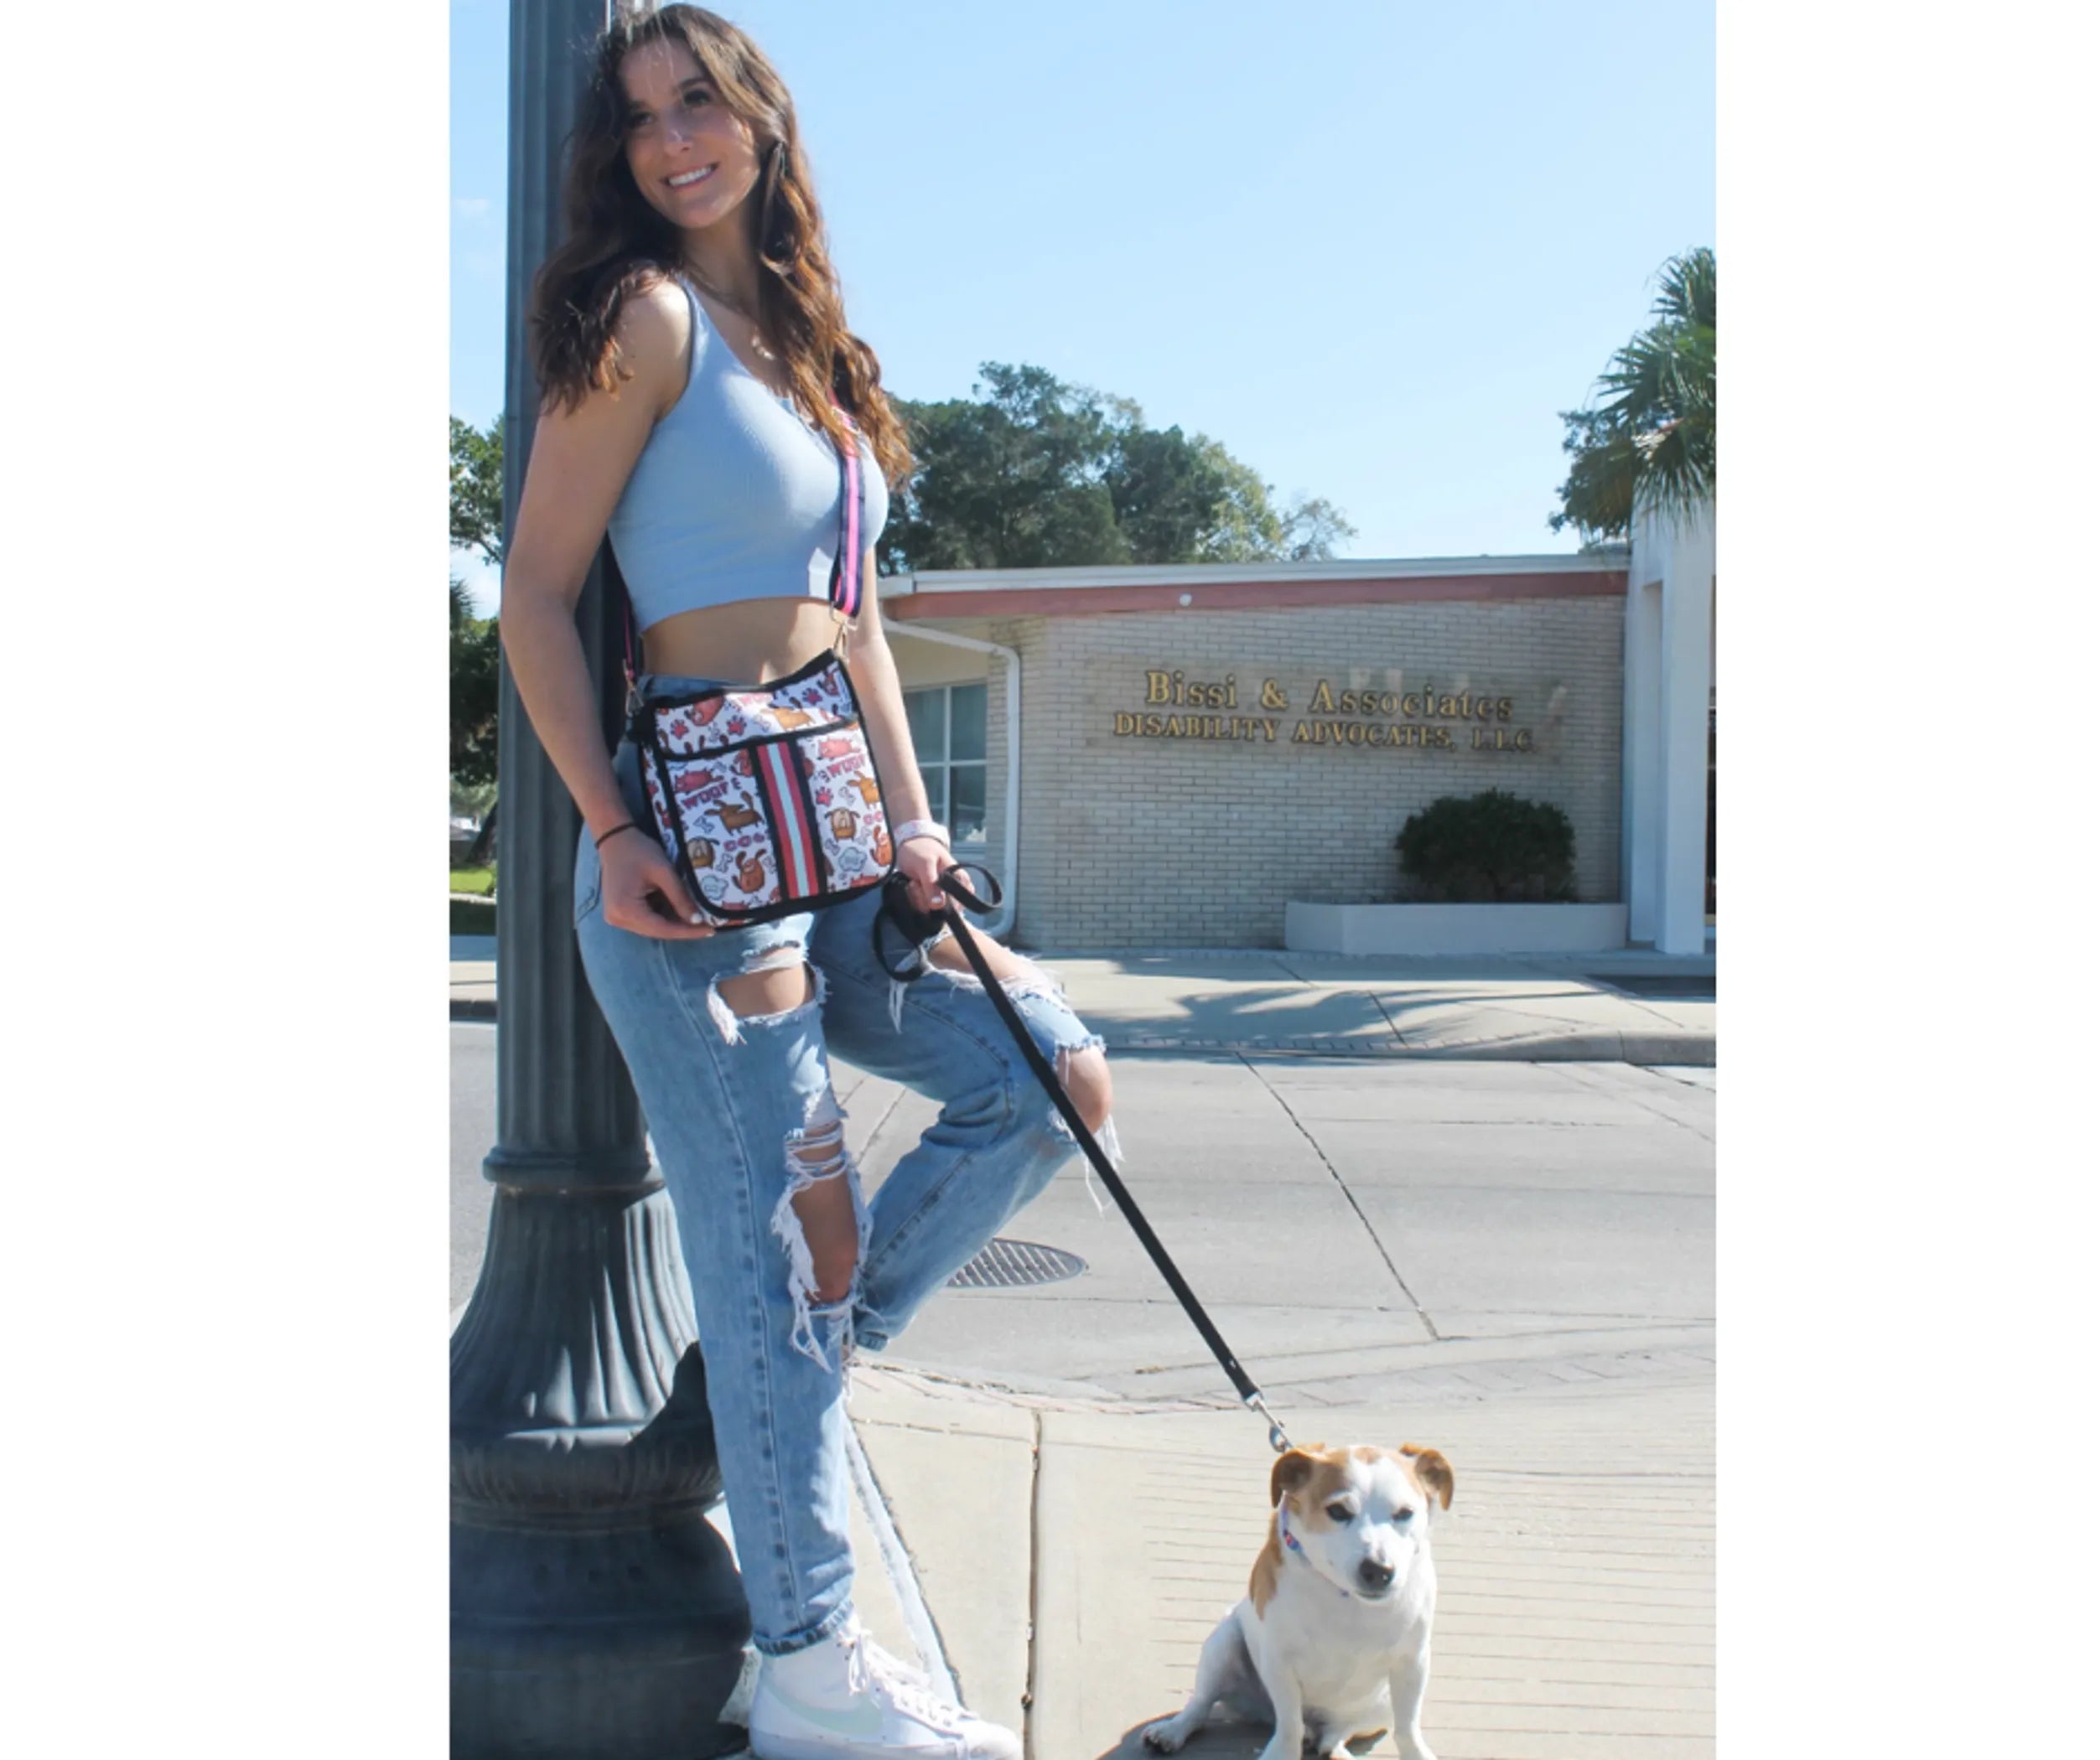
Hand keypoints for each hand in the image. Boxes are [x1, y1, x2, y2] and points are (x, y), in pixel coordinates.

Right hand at [598, 826, 716, 938]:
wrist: (615, 839)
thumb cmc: (638, 851)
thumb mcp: (663, 872)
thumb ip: (680, 897)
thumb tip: (698, 921)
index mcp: (626, 909)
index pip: (662, 929)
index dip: (688, 931)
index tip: (710, 930)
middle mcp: (618, 919)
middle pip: (656, 931)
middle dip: (682, 929)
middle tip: (707, 926)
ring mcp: (616, 917)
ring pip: (651, 928)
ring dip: (674, 924)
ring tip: (697, 920)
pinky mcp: (618, 912)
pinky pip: (644, 921)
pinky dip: (662, 917)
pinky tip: (679, 912)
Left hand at [895, 833, 955, 917]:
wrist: (906, 843)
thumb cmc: (921, 850)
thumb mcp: (926, 864)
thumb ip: (932, 884)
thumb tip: (938, 905)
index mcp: (959, 879)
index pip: (961, 902)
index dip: (946, 904)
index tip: (931, 894)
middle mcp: (952, 889)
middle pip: (943, 909)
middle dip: (927, 900)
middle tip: (918, 883)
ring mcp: (939, 894)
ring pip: (931, 909)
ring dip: (919, 898)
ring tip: (915, 882)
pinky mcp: (927, 897)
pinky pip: (922, 906)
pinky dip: (914, 899)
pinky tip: (912, 886)